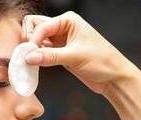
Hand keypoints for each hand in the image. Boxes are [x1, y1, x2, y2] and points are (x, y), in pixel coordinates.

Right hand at [22, 11, 140, 94]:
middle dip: (29, 40)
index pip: (40, 25)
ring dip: (31, 49)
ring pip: (36, 39)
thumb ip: (50, 56)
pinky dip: (36, 57)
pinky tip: (36, 65)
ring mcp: (59, 40)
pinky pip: (41, 51)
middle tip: (28, 54)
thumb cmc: (102, 61)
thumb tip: (28, 57)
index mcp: (68, 21)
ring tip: (31, 61)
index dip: (33, 39)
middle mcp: (62, 28)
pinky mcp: (58, 52)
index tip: (30, 54)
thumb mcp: (74, 57)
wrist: (112, 77)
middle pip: (34, 27)